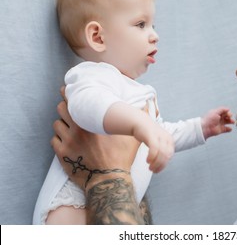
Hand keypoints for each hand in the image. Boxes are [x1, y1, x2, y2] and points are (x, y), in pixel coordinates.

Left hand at [51, 87, 144, 223]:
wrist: (109, 180)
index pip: (74, 100)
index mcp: (93, 121)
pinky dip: (59, 139)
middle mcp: (78, 129)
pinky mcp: (62, 154)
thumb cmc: (121, 158)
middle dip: (65, 108)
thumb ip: (137, 119)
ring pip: (56, 124)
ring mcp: (68, 142)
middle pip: (61, 108)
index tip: (68, 90)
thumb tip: (147, 105)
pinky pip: (54, 140)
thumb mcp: (132, 136)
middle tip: (70, 110)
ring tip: (70, 128)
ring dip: (62, 124)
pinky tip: (68, 142)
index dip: (69, 94)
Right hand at [132, 118, 174, 172]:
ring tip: (150, 168)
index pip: (170, 155)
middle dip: (160, 166)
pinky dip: (152, 157)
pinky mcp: (152, 136)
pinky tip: (148, 161)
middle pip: (166, 156)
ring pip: (161, 154)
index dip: (164, 164)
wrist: (140, 122)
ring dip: (156, 163)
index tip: (157, 170)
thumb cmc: (148, 134)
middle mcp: (166, 138)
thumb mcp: (158, 142)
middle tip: (153, 170)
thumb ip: (162, 151)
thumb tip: (162, 165)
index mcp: (170, 140)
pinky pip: (154, 149)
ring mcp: (160, 136)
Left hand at [201, 107, 234, 138]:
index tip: (229, 114)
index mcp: (217, 113)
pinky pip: (226, 129)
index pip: (224, 112)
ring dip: (231, 121)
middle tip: (230, 118)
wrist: (205, 128)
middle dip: (230, 117)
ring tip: (233, 122)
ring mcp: (220, 124)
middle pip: (227, 116)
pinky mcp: (221, 130)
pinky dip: (229, 129)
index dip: (228, 113)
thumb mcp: (216, 112)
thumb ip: (222, 109)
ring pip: (227, 122)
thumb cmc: (210, 119)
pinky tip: (230, 128)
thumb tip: (228, 109)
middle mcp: (219, 118)